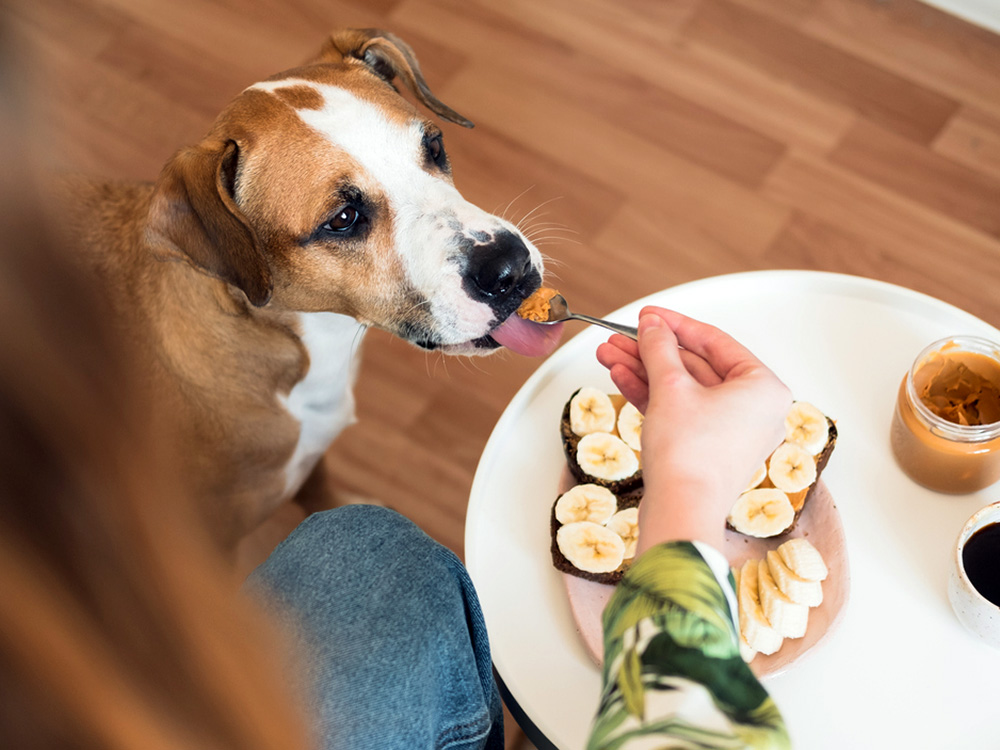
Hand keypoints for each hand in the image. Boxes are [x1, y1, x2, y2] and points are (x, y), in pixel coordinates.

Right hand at [596, 307, 790, 552]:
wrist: (681, 511)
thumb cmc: (690, 456)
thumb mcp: (671, 387)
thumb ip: (659, 349)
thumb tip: (653, 326)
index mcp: (763, 388)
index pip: (716, 342)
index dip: (676, 324)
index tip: (649, 315)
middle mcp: (754, 410)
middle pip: (695, 366)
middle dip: (651, 351)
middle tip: (622, 336)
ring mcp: (731, 432)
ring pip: (683, 390)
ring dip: (644, 371)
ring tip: (609, 355)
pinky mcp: (708, 450)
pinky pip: (681, 411)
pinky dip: (652, 395)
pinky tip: (621, 377)